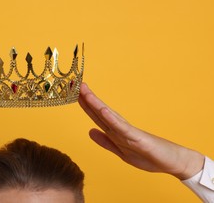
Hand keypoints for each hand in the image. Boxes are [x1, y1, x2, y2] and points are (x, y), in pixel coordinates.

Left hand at [78, 83, 203, 179]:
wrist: (173, 163)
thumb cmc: (149, 156)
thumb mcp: (121, 151)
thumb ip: (105, 142)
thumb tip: (90, 131)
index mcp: (115, 131)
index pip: (96, 115)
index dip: (84, 104)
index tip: (72, 93)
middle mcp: (120, 127)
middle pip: (99, 111)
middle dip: (86, 98)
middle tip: (73, 84)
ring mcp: (128, 132)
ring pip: (108, 116)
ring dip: (95, 103)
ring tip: (84, 91)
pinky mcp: (138, 138)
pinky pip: (122, 128)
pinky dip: (112, 119)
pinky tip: (103, 110)